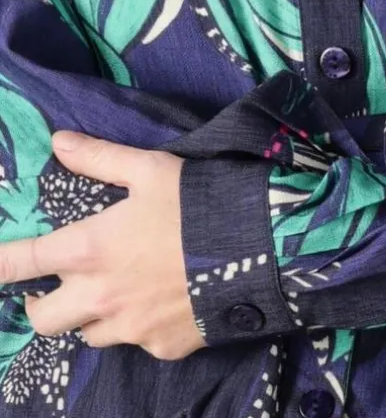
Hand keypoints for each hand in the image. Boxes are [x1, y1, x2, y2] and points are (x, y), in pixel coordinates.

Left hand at [0, 132, 204, 360]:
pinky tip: (163, 301)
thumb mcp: (149, 169)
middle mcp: (101, 297)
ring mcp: (131, 328)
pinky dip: (140, 326)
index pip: (24, 262)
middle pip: (44, 320)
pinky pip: (137, 341)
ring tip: (118, 291)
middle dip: (41, 305)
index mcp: (90, 250)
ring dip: (93, 316)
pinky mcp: (162, 347)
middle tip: (59, 288)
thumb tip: (58, 141)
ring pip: (90, 334)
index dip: (0, 263)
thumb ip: (100, 158)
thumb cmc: (197, 201)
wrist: (257, 246)